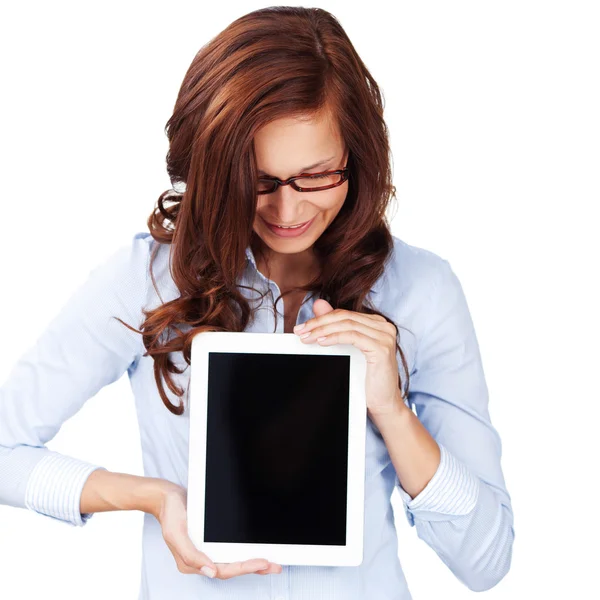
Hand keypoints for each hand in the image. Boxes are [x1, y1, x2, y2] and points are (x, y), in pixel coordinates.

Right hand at [154, 483, 282, 578]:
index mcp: (192, 562)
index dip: (244, 568)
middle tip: (274, 566)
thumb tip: (210, 572)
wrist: (168, 497)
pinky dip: (244, 551)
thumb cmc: (171, 514)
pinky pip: (230, 549)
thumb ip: (191, 555)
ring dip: (252, 562)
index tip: (262, 562)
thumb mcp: (176, 533)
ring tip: (271, 563)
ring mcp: (207, 550)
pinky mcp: (211, 540)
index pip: (223, 570)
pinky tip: (255, 550)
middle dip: (254, 568)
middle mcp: (202, 559)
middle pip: (232, 568)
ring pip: (233, 560)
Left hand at [293, 299, 405, 417]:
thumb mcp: (348, 349)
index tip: (302, 327)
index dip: (320, 318)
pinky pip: (353, 336)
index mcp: (376, 323)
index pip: (343, 314)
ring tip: (307, 338)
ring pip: (346, 325)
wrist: (384, 402)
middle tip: (300, 331)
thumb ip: (335, 327)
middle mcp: (383, 326)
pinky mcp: (382, 347)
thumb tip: (318, 304)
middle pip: (344, 317)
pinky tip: (321, 342)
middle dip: (318, 323)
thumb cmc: (366, 378)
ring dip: (322, 330)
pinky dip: (334, 337)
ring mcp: (385, 336)